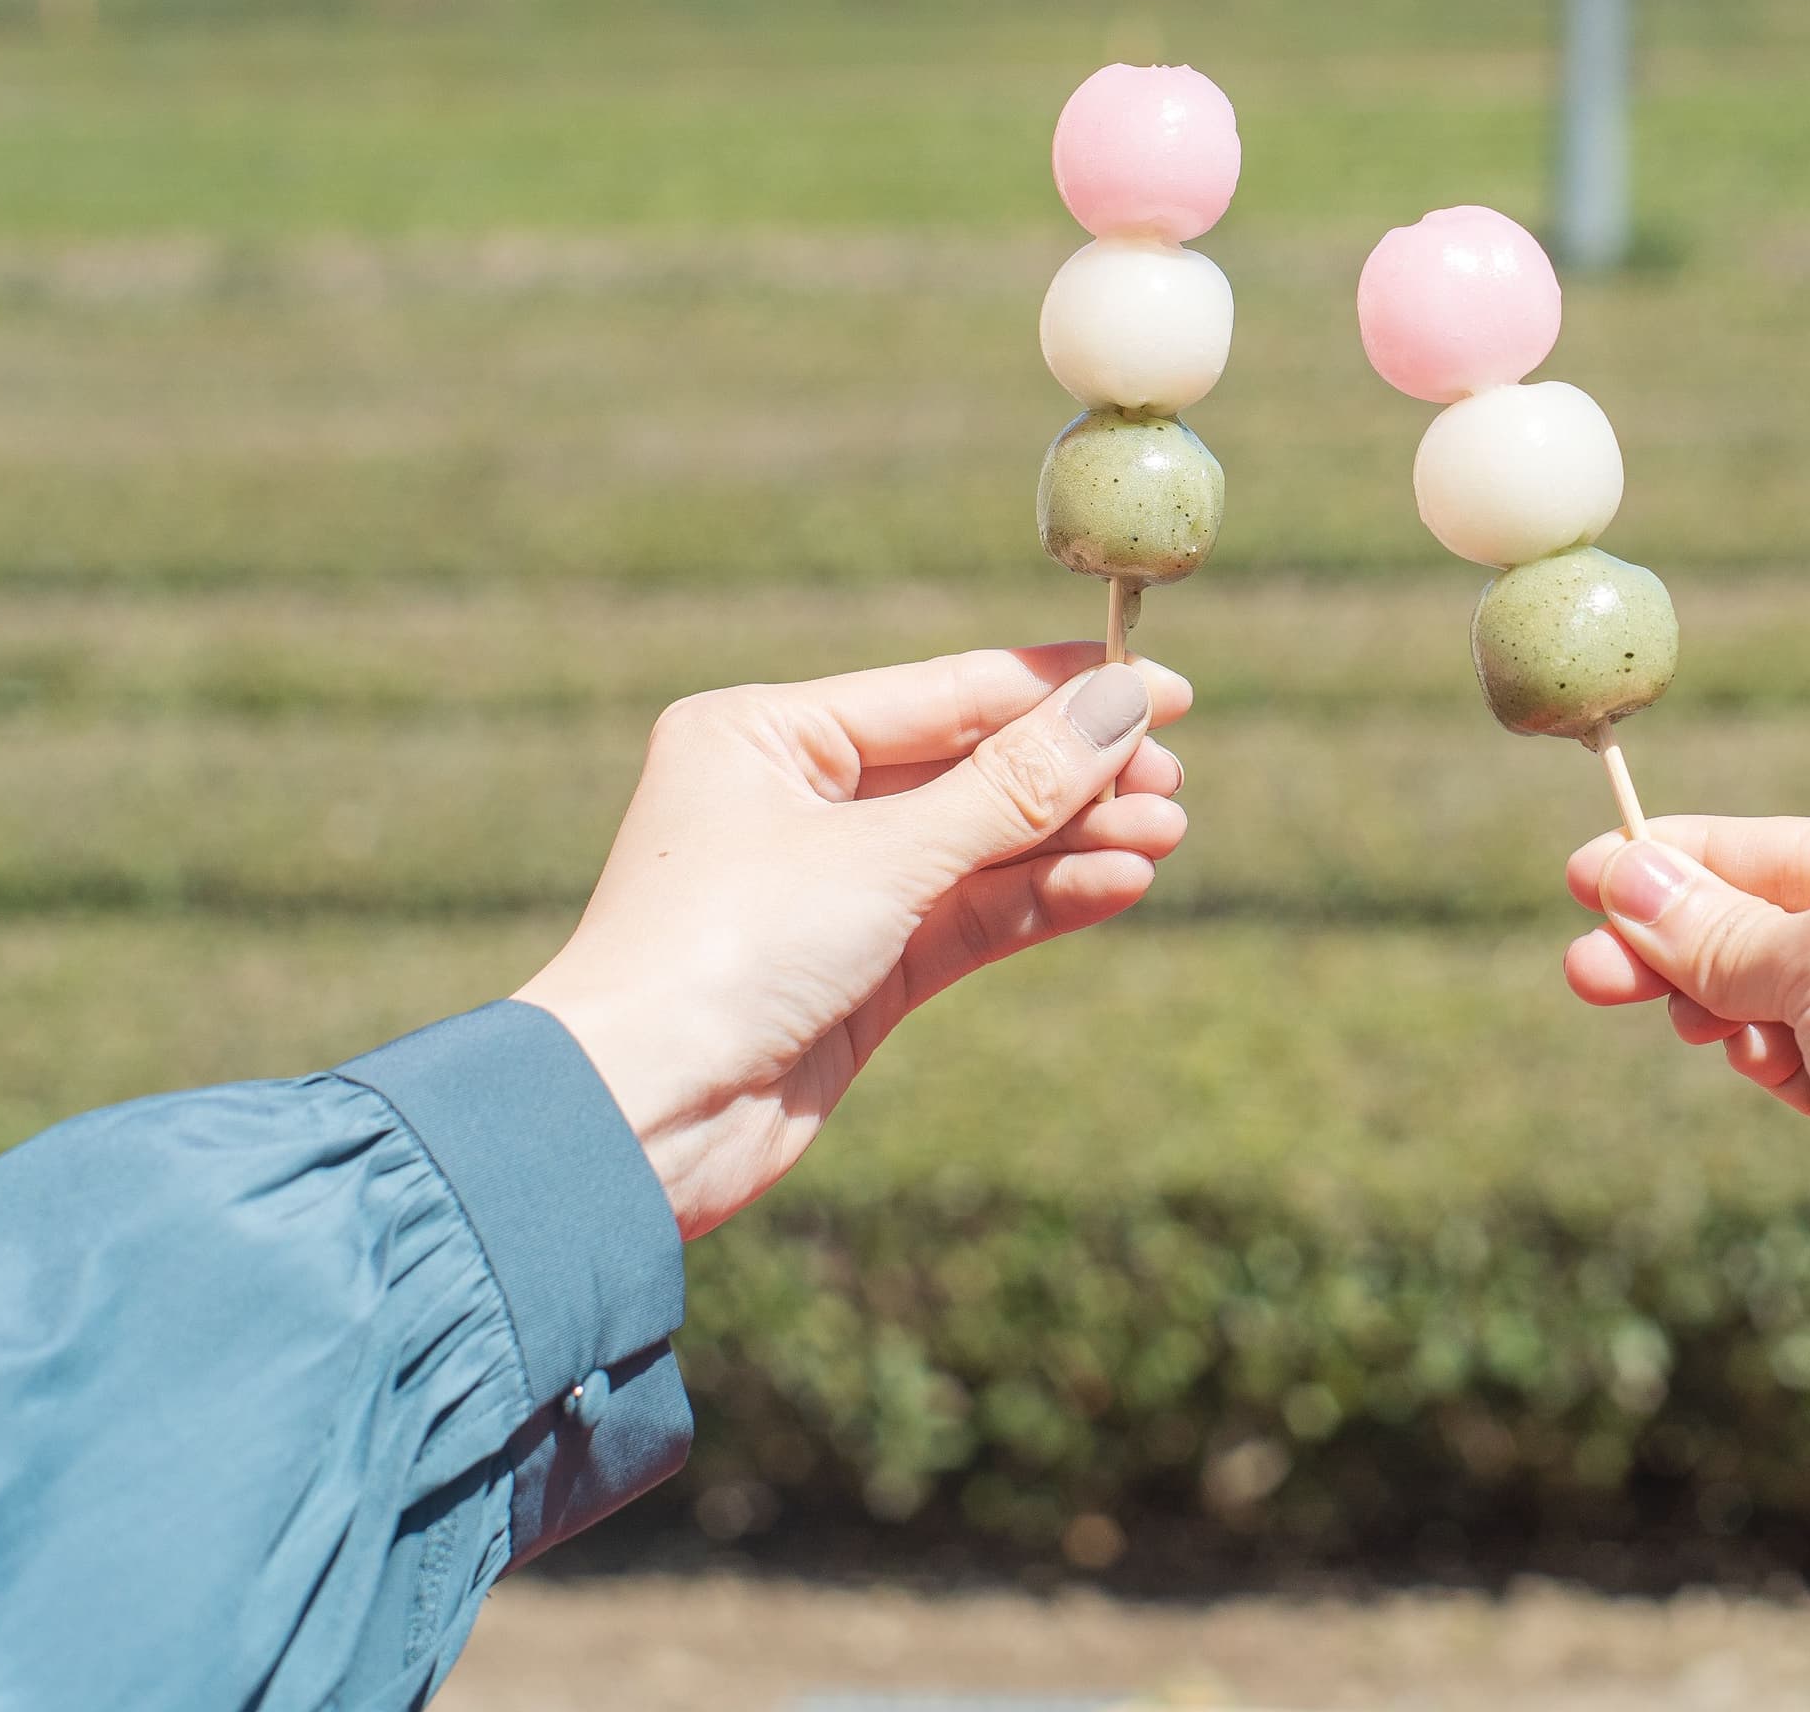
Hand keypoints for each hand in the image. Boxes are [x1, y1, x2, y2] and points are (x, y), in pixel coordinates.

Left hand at [518, 648, 1188, 1237]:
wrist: (635, 1124)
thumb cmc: (725, 955)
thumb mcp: (884, 857)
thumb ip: (1013, 787)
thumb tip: (1124, 707)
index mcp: (764, 734)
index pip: (941, 692)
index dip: (1057, 689)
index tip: (1166, 685)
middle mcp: (792, 800)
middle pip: (967, 769)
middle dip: (1074, 775)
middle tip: (1174, 779)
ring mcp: (828, 889)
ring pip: (978, 848)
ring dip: (1071, 840)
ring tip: (1167, 834)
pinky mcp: (856, 972)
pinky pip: (968, 917)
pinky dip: (1041, 900)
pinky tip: (1119, 882)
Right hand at [1562, 820, 1809, 1383]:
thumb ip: (1724, 927)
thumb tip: (1626, 880)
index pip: (1808, 850)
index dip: (1694, 856)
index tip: (1589, 866)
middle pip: (1789, 924)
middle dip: (1684, 940)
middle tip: (1585, 962)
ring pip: (1789, 996)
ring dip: (1714, 998)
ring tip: (1664, 1014)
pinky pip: (1806, 1062)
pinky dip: (1759, 1051)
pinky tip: (1735, 1051)